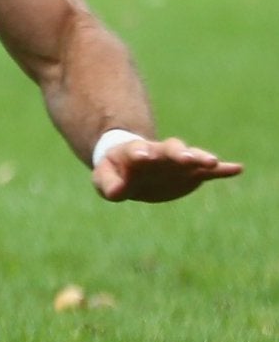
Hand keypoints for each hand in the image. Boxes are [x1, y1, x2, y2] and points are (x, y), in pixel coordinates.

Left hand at [92, 134, 242, 202]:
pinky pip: (208, 170)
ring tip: (213, 162)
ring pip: (191, 156)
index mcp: (134, 153)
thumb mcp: (104, 179)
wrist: (132, 166)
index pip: (137, 150)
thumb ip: (108, 184)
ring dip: (200, 157)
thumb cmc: (115, 172)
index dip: (140, 152)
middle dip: (178, 153)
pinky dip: (222, 169)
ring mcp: (177, 162)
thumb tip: (116, 192)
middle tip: (187, 157)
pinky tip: (237, 168)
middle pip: (170, 149)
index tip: (144, 155)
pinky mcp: (191, 173)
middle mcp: (159, 153)